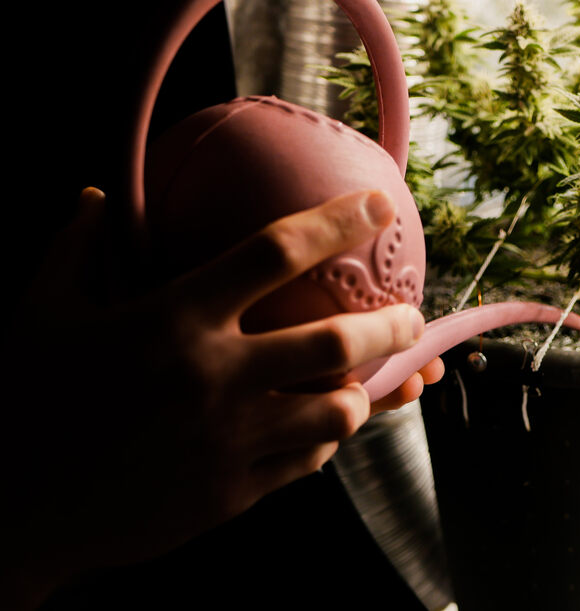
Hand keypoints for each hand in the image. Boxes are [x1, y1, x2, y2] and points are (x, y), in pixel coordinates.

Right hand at [0, 187, 442, 607]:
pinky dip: (320, 444)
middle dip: (392, 326)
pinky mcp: (232, 494)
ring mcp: (229, 441)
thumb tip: (91, 195)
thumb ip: (74, 248)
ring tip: (368, 381)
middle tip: (411, 318)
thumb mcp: (39, 314)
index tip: (382, 207)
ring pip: (337, 413)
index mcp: (173, 319)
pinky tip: (316, 432)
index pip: (276, 252)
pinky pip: (305, 465)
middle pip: (337, 342)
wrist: (13, 513)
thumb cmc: (27, 404)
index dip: (339, 222)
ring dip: (363, 394)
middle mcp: (215, 376)